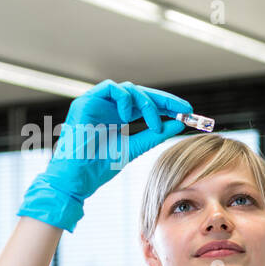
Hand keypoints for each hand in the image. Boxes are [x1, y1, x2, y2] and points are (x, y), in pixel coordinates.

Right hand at [18, 80, 191, 231]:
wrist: (78, 177)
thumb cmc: (100, 166)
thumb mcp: (135, 148)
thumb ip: (154, 135)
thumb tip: (178, 124)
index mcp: (118, 117)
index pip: (146, 104)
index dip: (166, 105)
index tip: (187, 111)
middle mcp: (108, 107)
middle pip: (140, 93)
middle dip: (164, 100)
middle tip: (183, 109)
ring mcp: (97, 103)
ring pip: (129, 89)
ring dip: (147, 104)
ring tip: (154, 124)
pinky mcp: (85, 101)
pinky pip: (110, 88)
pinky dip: (124, 99)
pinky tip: (129, 115)